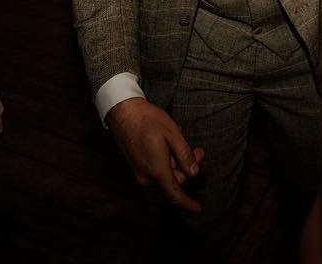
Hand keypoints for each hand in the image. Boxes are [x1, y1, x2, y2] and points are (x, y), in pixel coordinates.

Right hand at [105, 97, 204, 212]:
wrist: (123, 112)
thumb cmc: (148, 120)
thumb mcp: (172, 134)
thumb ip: (184, 156)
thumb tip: (194, 173)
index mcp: (157, 170)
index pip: (175, 195)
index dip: (187, 203)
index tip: (198, 209)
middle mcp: (146, 176)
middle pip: (173, 181)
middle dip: (187, 169)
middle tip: (199, 151)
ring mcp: (139, 172)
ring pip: (165, 175)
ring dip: (178, 164)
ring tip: (183, 142)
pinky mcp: (136, 166)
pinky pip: (156, 170)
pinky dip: (167, 162)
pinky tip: (169, 144)